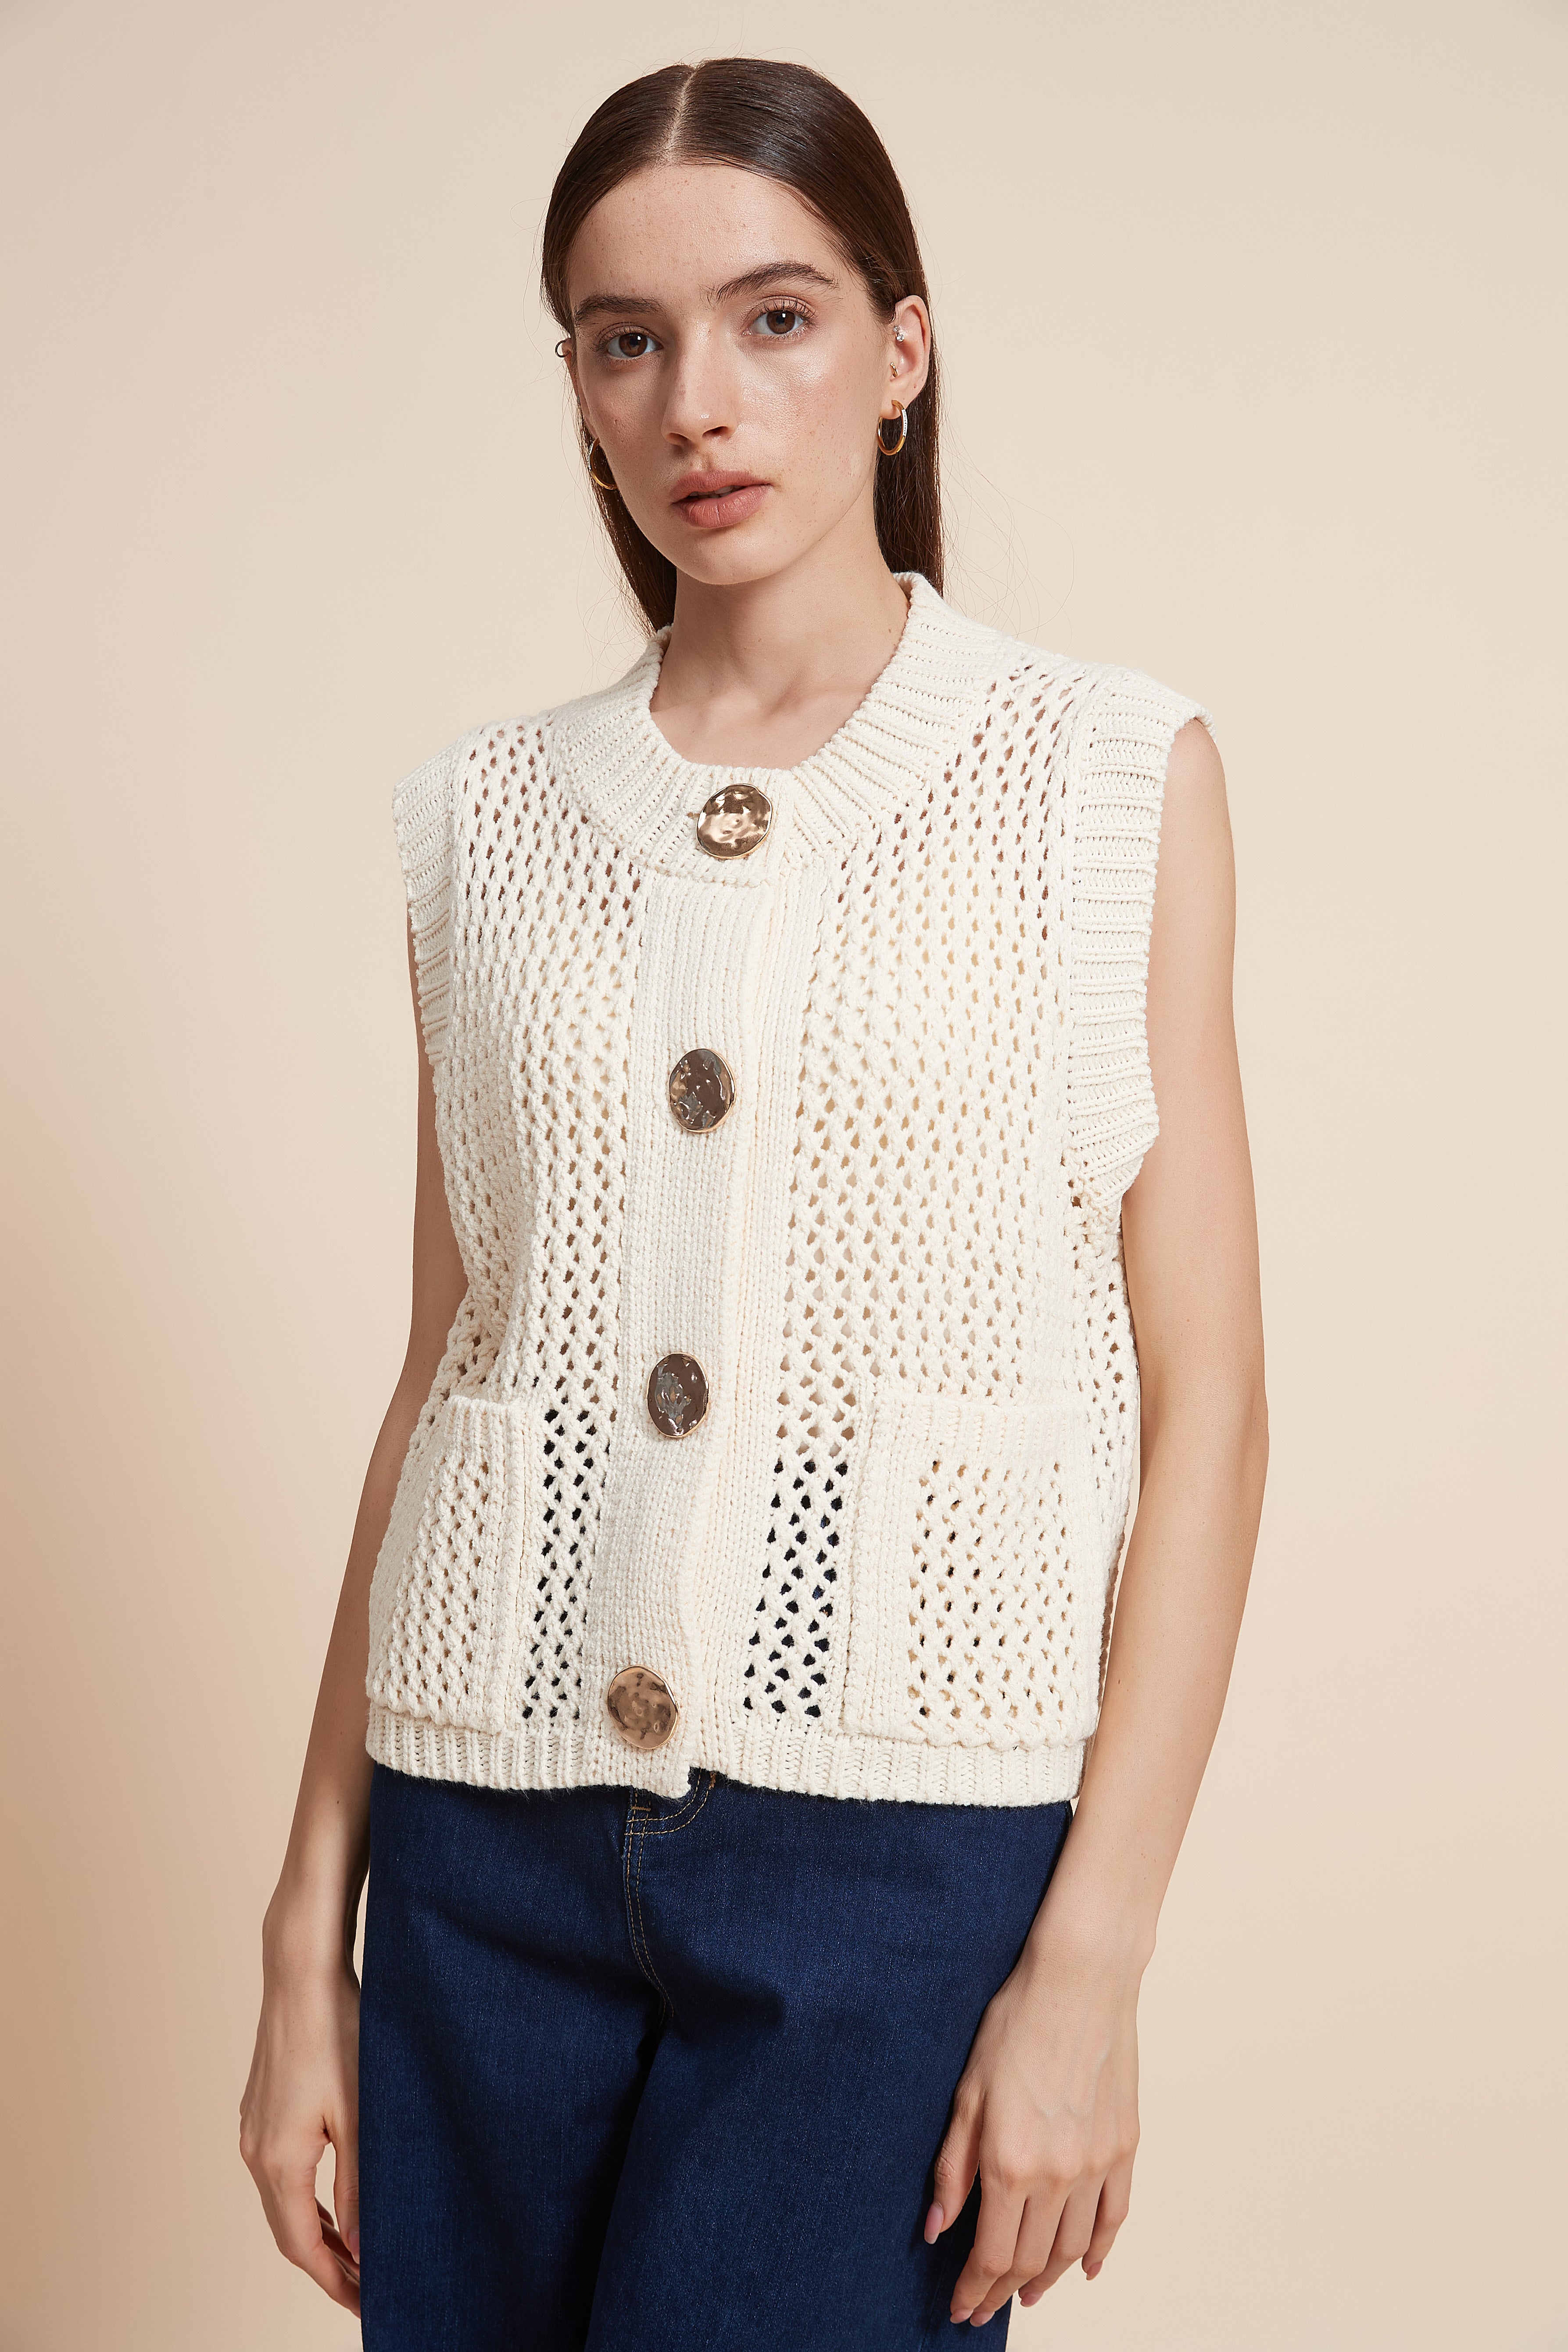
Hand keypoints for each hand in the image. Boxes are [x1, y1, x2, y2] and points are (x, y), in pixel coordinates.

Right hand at [239, 1906, 361, 2315]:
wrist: (301, 1973)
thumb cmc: (337, 2032)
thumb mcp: (360, 2115)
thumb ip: (359, 2186)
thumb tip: (362, 2249)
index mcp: (279, 2159)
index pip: (303, 2246)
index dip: (333, 2282)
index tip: (366, 2305)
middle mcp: (255, 2151)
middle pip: (288, 2231)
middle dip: (326, 2267)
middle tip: (365, 2291)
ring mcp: (252, 2129)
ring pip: (282, 2204)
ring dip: (315, 2234)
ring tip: (354, 2258)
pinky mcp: (259, 2110)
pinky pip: (279, 2175)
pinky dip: (305, 2201)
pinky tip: (331, 2206)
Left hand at [925, 1922, 1143, 2326]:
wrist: (1081, 1980)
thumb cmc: (1017, 2023)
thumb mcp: (967, 2093)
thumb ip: (952, 2168)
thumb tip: (936, 2230)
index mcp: (1011, 2162)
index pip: (992, 2255)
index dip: (974, 2290)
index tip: (960, 2308)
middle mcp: (1058, 2174)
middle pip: (1031, 2260)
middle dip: (1002, 2293)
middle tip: (984, 2309)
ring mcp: (1097, 2164)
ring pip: (1074, 2248)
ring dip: (1048, 2279)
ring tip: (1026, 2294)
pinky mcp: (1125, 2147)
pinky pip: (1115, 2218)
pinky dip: (1100, 2251)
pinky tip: (1086, 2268)